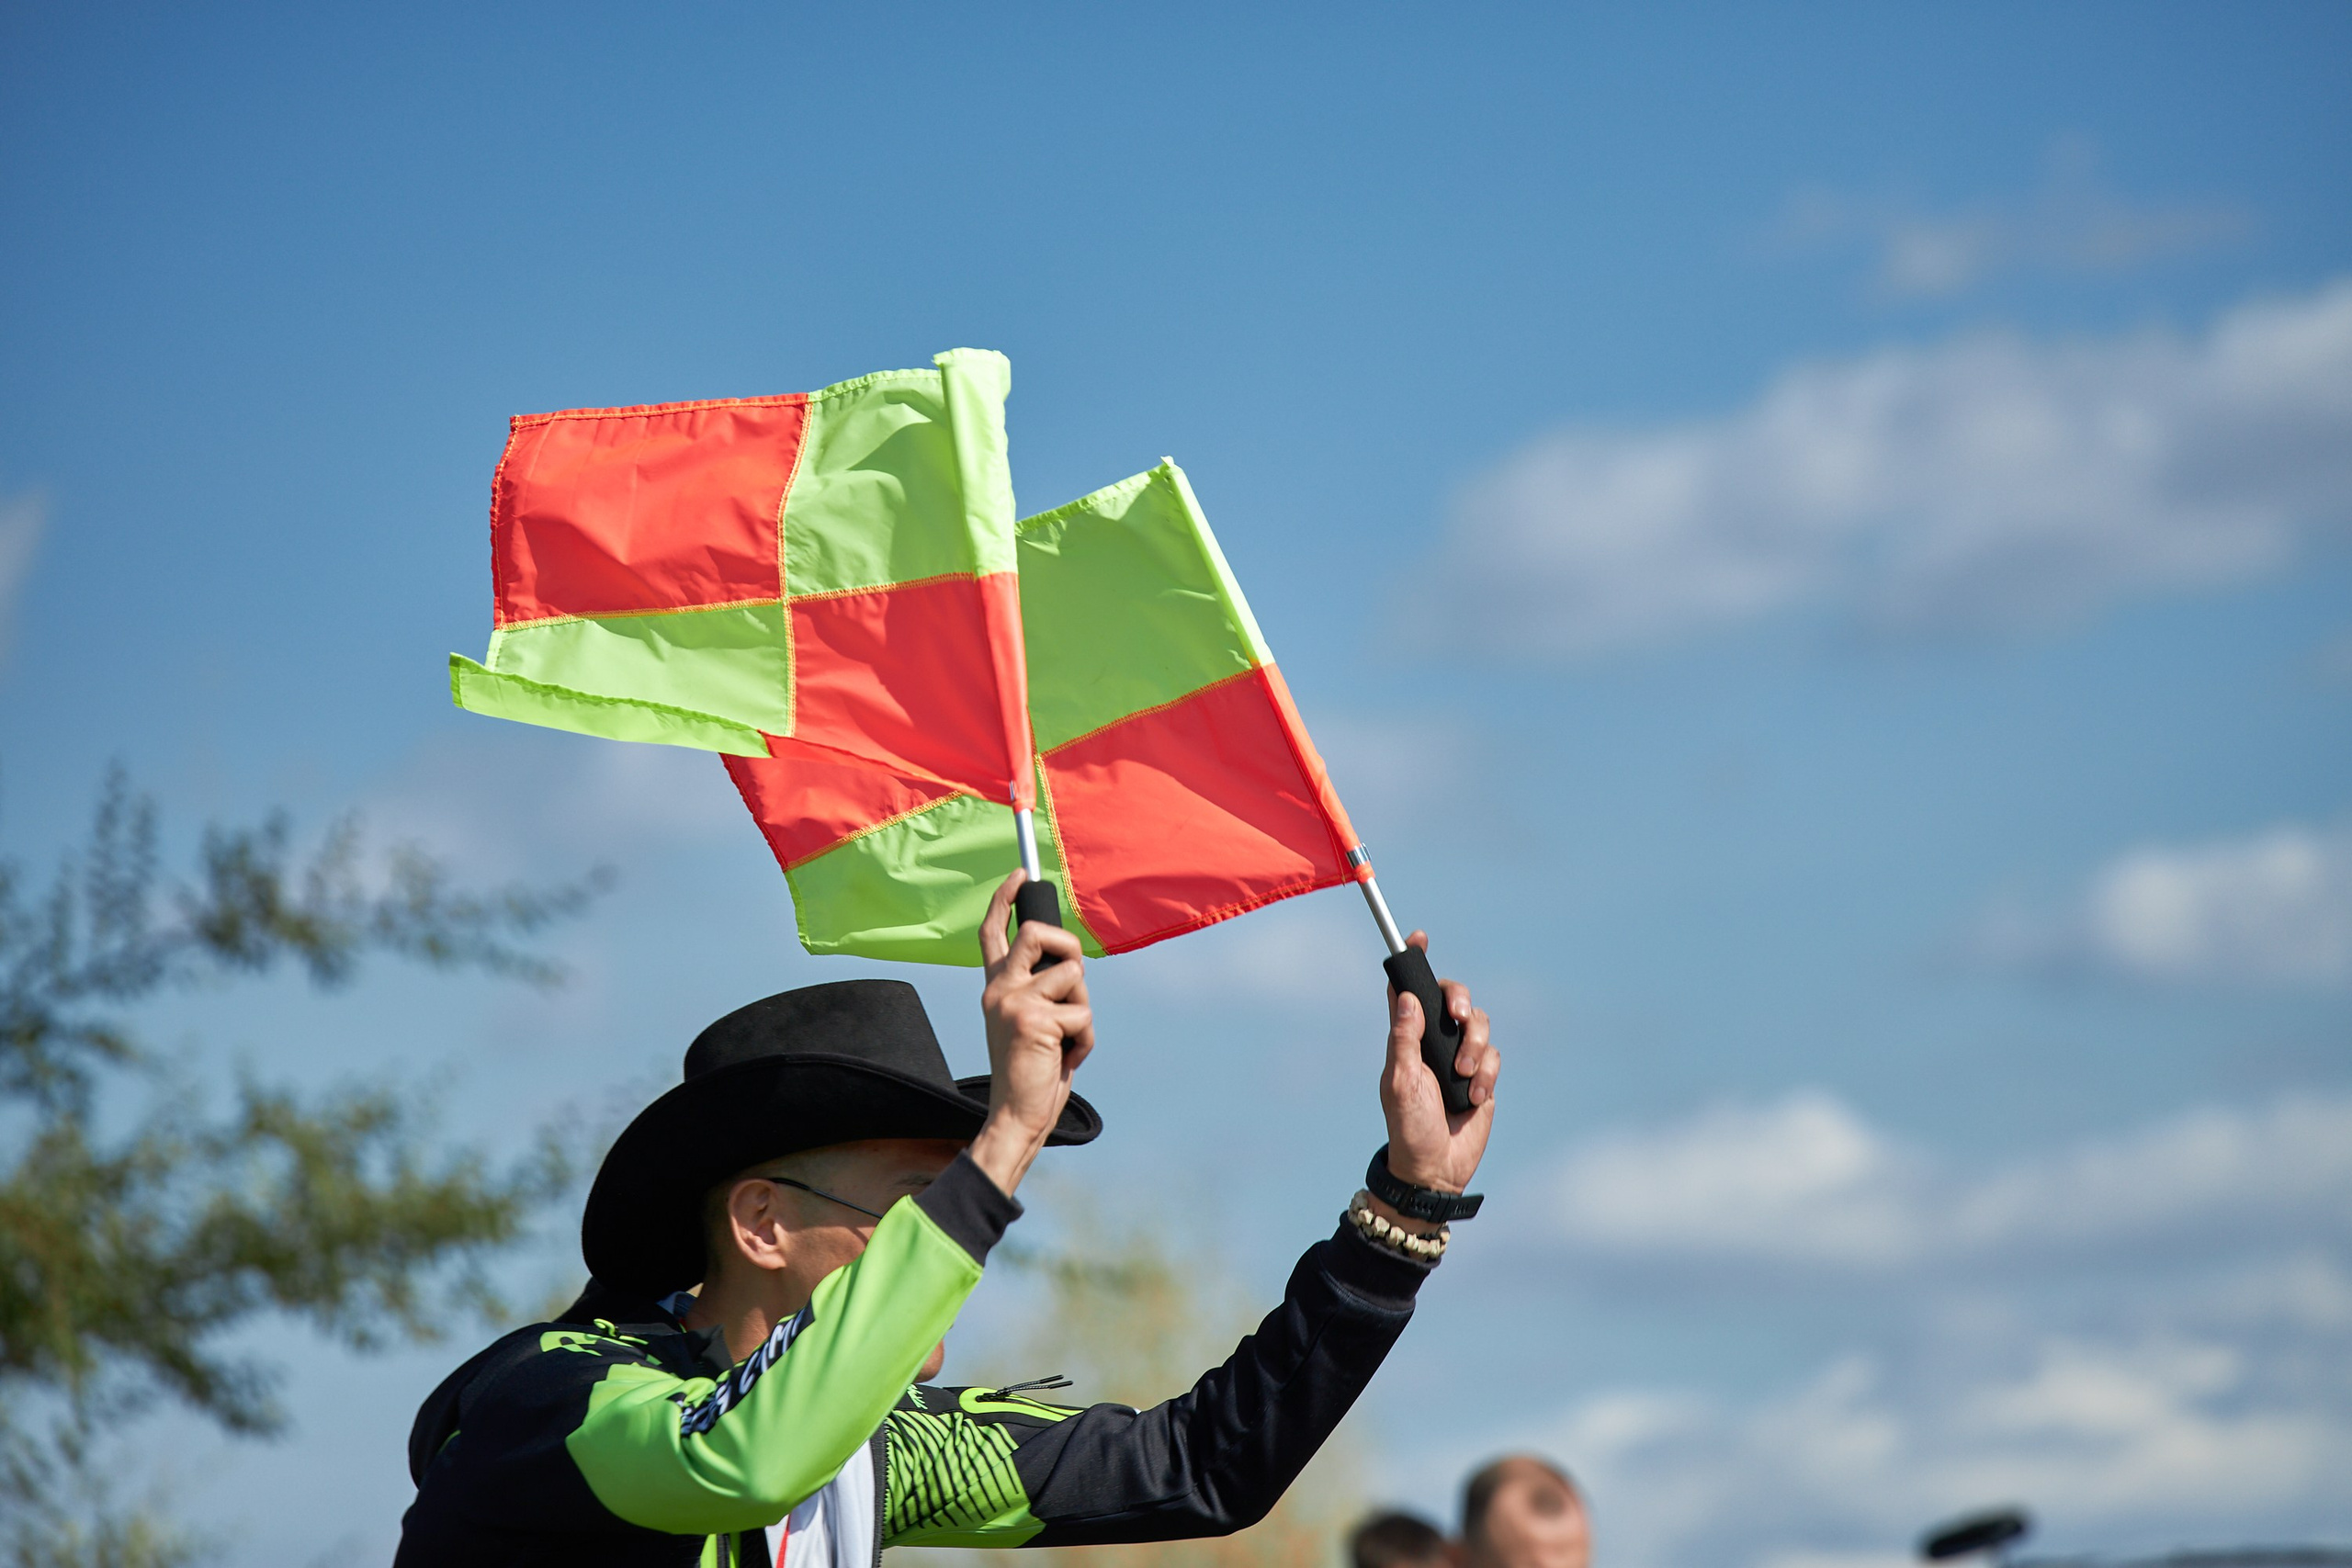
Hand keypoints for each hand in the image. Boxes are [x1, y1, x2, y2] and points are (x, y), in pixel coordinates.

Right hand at [970, 871, 1094, 1197]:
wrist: (1015, 1115)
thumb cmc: (1033, 1071)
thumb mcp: (1033, 1022)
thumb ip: (1043, 989)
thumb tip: (1070, 961)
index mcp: (996, 987)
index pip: (994, 932)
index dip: (1006, 898)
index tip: (1021, 872)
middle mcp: (998, 989)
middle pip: (1036, 934)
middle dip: (1069, 947)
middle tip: (1075, 981)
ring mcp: (1012, 1002)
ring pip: (1073, 976)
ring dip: (1083, 1011)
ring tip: (1067, 1041)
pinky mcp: (1032, 1021)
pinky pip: (1083, 1012)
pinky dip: (1086, 1039)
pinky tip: (1065, 1059)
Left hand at [1375, 932, 1496, 1225]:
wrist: (1435, 1169)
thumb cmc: (1408, 1125)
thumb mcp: (1399, 1082)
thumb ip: (1403, 1039)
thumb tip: (1408, 997)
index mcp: (1407, 1036)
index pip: (1410, 990)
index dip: (1414, 961)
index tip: (1418, 937)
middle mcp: (1434, 1041)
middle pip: (1454, 997)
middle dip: (1460, 999)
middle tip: (1457, 1018)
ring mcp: (1460, 1057)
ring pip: (1479, 1024)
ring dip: (1475, 1046)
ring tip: (1463, 1076)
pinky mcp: (1483, 1076)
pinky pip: (1494, 1056)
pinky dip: (1487, 1074)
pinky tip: (1473, 1097)